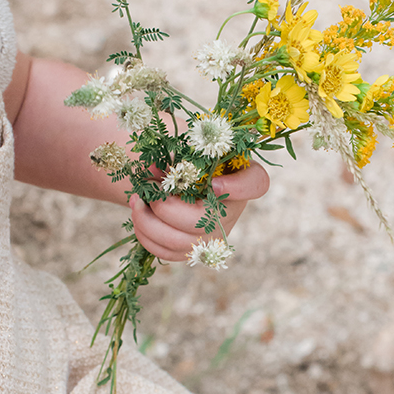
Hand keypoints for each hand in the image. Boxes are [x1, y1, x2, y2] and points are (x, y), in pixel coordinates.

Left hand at [129, 163, 269, 261]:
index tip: (213, 182)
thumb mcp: (177, 141)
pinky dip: (146, 235)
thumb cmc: (177, 151)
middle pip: (207, 221)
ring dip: (150, 222)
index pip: (257, 184)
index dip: (240, 188)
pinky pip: (169, 252)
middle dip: (168, 209)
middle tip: (148, 191)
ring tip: (136, 200)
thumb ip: (170, 149)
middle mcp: (231, 209)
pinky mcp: (192, 248)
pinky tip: (139, 215)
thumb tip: (154, 170)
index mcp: (237, 174)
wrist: (164, 171)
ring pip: (182, 242)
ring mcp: (213, 233)